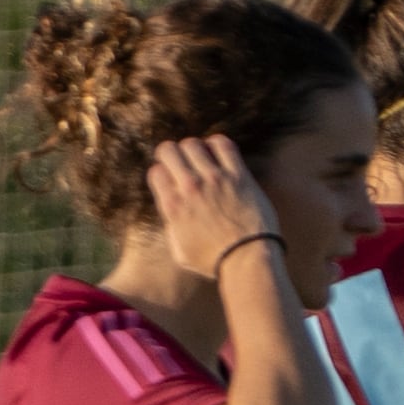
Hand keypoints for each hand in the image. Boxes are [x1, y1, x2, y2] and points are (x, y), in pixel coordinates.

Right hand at [147, 138, 285, 283]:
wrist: (247, 259)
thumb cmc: (213, 261)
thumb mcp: (179, 251)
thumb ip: (171, 227)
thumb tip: (171, 212)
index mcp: (172, 206)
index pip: (156, 171)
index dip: (162, 174)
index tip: (170, 180)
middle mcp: (189, 188)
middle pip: (169, 150)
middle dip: (172, 155)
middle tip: (181, 163)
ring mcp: (214, 179)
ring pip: (194, 144)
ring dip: (194, 149)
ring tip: (201, 159)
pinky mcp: (238, 175)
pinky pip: (223, 144)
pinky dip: (216, 144)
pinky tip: (218, 153)